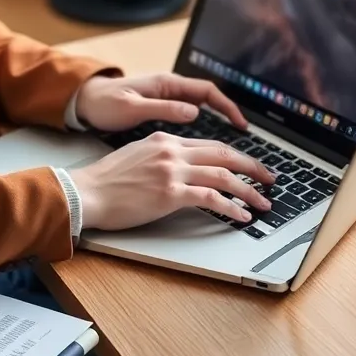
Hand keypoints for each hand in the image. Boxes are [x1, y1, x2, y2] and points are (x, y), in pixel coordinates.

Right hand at [71, 133, 274, 230]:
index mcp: (165, 138)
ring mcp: (172, 171)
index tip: (248, 166)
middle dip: (252, 168)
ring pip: (223, 175)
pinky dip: (231, 208)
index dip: (235, 156)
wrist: (87, 192)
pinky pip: (210, 198)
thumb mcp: (137, 154)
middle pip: (223, 154)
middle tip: (269, 179)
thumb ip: (162, 154)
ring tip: (262, 203)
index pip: (210, 144)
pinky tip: (241, 216)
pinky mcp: (170, 194)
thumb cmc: (106, 180)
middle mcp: (172, 151)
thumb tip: (184, 165)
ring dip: (248, 191)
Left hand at [74, 73, 247, 131]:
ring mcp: (166, 99)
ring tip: (233, 145)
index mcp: (167, 84)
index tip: (241, 123)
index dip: (227, 105)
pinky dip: (202, 129)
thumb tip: (195, 112)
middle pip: (210, 101)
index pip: (208, 91)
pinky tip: (207, 148)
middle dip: (230, 116)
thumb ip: (163, 108)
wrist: (83, 101)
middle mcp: (170, 89)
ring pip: (202, 110)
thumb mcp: (132, 107)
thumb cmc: (105, 103)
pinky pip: (189, 117)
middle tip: (245, 136)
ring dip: (219, 124)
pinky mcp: (161, 111)